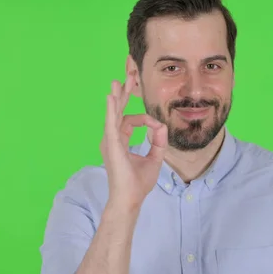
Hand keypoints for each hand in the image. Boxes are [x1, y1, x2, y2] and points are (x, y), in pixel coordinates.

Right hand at [100, 76, 167, 208]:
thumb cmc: (138, 183)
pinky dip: (111, 108)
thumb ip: (159, 141)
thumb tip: (162, 125)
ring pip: (114, 112)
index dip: (146, 120)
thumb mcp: (155, 158)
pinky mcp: (112, 144)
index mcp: (120, 141)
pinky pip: (111, 123)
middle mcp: (112, 138)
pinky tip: (112, 96)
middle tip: (129, 75)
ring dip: (118, 96)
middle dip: (124, 92)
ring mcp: (110, 141)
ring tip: (119, 80)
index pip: (131, 120)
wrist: (130, 199)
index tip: (158, 126)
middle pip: (118, 110)